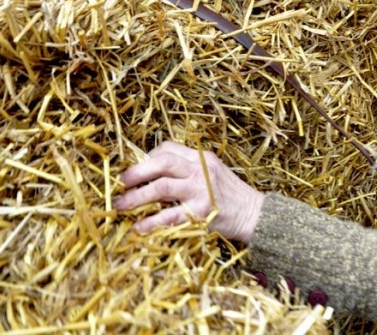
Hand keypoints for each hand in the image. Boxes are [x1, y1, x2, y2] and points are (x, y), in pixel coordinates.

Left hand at [114, 141, 264, 242]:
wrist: (255, 214)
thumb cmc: (232, 196)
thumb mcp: (214, 173)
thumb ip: (190, 170)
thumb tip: (155, 175)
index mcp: (202, 158)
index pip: (169, 148)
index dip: (147, 157)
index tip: (137, 170)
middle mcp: (201, 170)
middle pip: (162, 162)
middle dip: (136, 172)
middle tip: (120, 183)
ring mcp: (202, 190)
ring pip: (161, 187)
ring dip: (136, 197)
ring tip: (120, 206)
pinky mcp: (202, 212)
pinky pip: (170, 216)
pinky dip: (150, 222)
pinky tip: (138, 227)